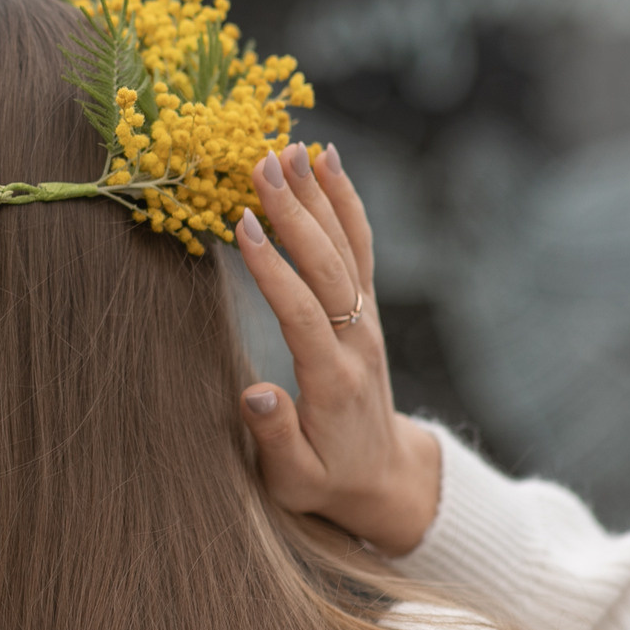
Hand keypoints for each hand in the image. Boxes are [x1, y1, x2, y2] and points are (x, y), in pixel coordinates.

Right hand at [232, 141, 441, 555]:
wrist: (385, 478)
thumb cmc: (327, 481)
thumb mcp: (294, 480)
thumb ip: (275, 439)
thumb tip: (255, 394)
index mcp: (334, 382)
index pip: (304, 315)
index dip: (275, 271)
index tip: (243, 226)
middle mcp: (358, 342)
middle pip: (329, 267)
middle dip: (296, 213)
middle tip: (261, 163)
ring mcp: (367, 320)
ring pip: (346, 247)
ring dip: (318, 194)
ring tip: (290, 147)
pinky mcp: (366, 308)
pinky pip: (359, 246)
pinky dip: (345, 200)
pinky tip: (328, 160)